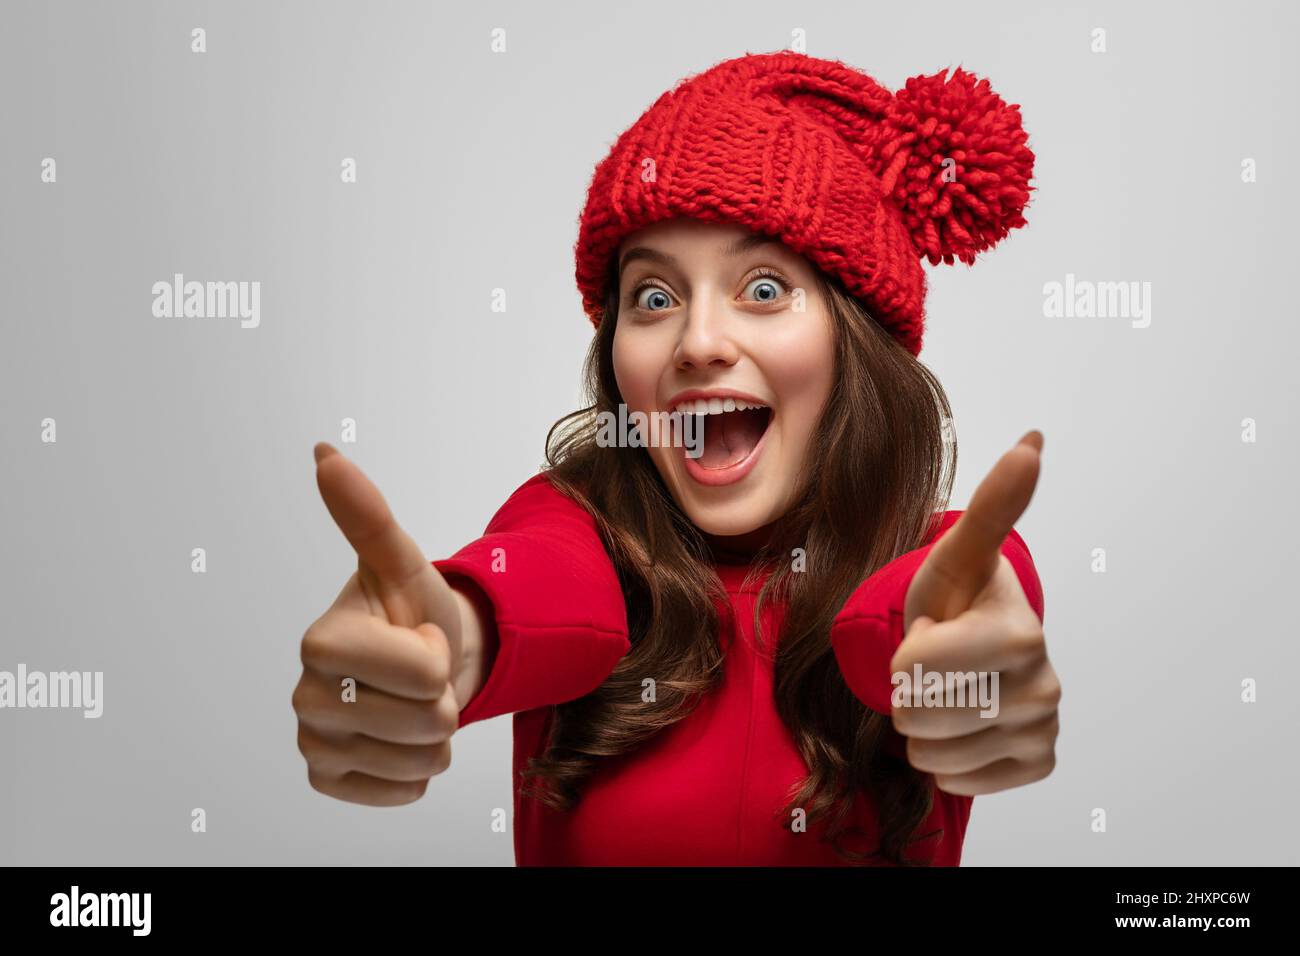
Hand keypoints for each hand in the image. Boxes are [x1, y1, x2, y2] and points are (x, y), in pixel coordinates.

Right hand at [292, 443, 468, 805]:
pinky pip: (405, 791)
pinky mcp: (331, 782)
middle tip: (417, 674)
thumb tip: (324, 453)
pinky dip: (420, 769)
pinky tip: (399, 737)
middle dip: (441, 696)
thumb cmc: (412, 613)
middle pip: (427, 720)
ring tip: (412, 702)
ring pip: (422, 760)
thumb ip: (368, 515)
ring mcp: (314, 744)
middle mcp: (305, 698)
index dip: (436, 653)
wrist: (422, 664)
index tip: (413, 635)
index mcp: (319, 642)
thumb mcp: (404, 564)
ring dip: (435, 734)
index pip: (424, 671)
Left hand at [892, 430, 1059, 796]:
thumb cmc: (953, 600)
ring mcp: (1043, 729)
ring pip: (935, 754)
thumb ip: (993, 508)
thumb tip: (1033, 441)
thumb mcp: (955, 556)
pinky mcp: (1036, 765)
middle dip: (908, 690)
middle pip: (923, 713)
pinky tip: (962, 726)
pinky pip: (957, 782)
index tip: (925, 634)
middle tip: (931, 667)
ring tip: (943, 694)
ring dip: (921, 728)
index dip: (905, 652)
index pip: (920, 665)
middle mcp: (1045, 685)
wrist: (967, 654)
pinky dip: (944, 761)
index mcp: (1022, 632)